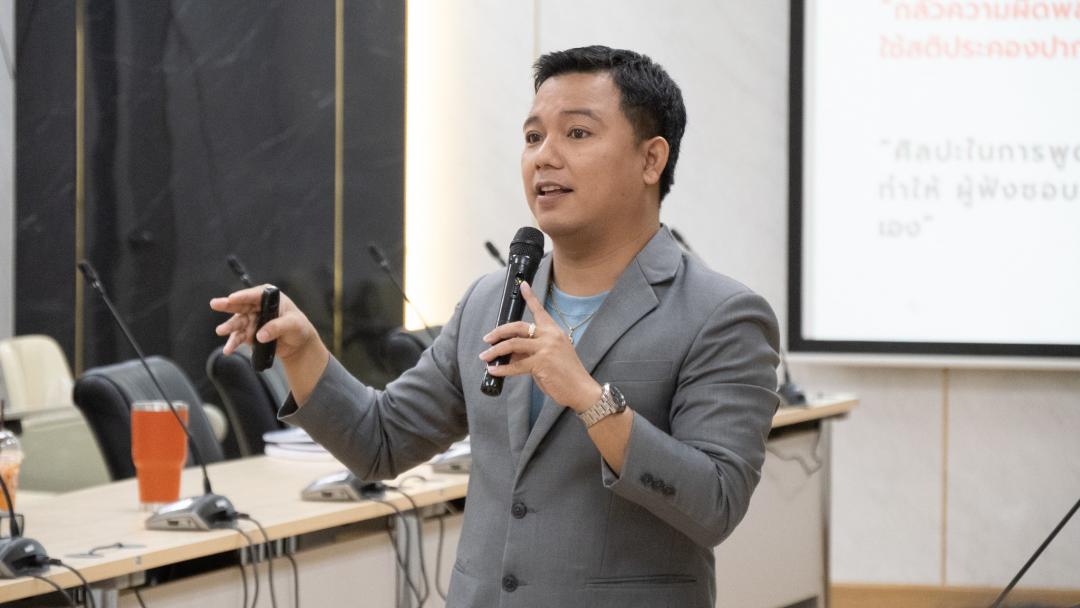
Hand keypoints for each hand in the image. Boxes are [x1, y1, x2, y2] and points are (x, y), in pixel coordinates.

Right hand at [210, 285, 322, 361]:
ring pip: (238, 322)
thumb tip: (260, 335)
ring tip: (221, 330)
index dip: (243, 296)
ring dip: (229, 327)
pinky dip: (233, 343)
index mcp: (269, 297)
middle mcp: (257, 306)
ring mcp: (251, 320)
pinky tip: (228, 349)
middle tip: (214, 304)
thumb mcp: (293, 324)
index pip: (255, 295)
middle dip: (227, 305)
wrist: (296, 343)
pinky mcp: (248, 333)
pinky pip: (239, 337)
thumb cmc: (297, 327)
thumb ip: (277, 327)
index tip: (232, 298)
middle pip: (241, 305)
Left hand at [479, 282, 600, 411]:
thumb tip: (509, 353)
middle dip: (499, 331)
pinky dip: (502, 369)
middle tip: (487, 338)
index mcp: (554, 331)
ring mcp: (546, 348)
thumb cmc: (566, 374)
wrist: (581, 389)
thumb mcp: (550, 356)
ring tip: (484, 356)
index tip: (522, 285)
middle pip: (518, 326)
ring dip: (495, 351)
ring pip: (513, 344)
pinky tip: (493, 371)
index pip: (539, 310)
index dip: (530, 296)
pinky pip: (515, 365)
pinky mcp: (542, 363)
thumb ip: (531, 351)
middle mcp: (550, 335)